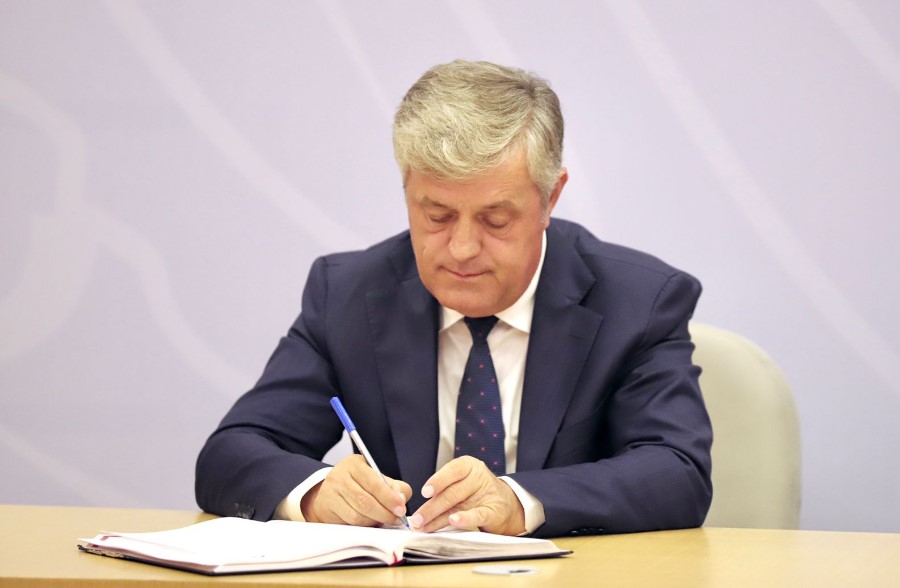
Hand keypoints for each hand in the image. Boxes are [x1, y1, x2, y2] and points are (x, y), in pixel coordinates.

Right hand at [301, 454, 410, 526]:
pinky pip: (348, 524)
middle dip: (384, 514)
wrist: (330, 491)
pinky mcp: (325, 511)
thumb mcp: (377, 478)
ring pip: (357, 516)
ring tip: (383, 521)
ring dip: (374, 522)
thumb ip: (394, 487)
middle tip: (397, 520)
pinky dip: (363, 526)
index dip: (389, 498)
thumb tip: (401, 500)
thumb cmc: (359, 484)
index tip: (401, 509)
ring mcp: (330, 494)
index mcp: (354, 464)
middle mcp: (339, 477)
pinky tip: (370, 523)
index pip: (374, 483)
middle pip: (365, 501)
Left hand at [409, 456, 525, 535]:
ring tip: (424, 526)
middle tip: (417, 519)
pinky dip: (465, 519)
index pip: (452, 471)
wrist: (508, 503)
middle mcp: (478, 478)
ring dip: (438, 518)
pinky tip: (454, 521)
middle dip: (432, 507)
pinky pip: (477, 515)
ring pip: (459, 506)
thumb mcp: (463, 481)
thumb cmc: (477, 491)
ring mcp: (486, 495)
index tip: (425, 492)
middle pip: (452, 492)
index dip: (438, 481)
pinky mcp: (494, 512)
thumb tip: (421, 507)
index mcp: (469, 466)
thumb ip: (445, 489)